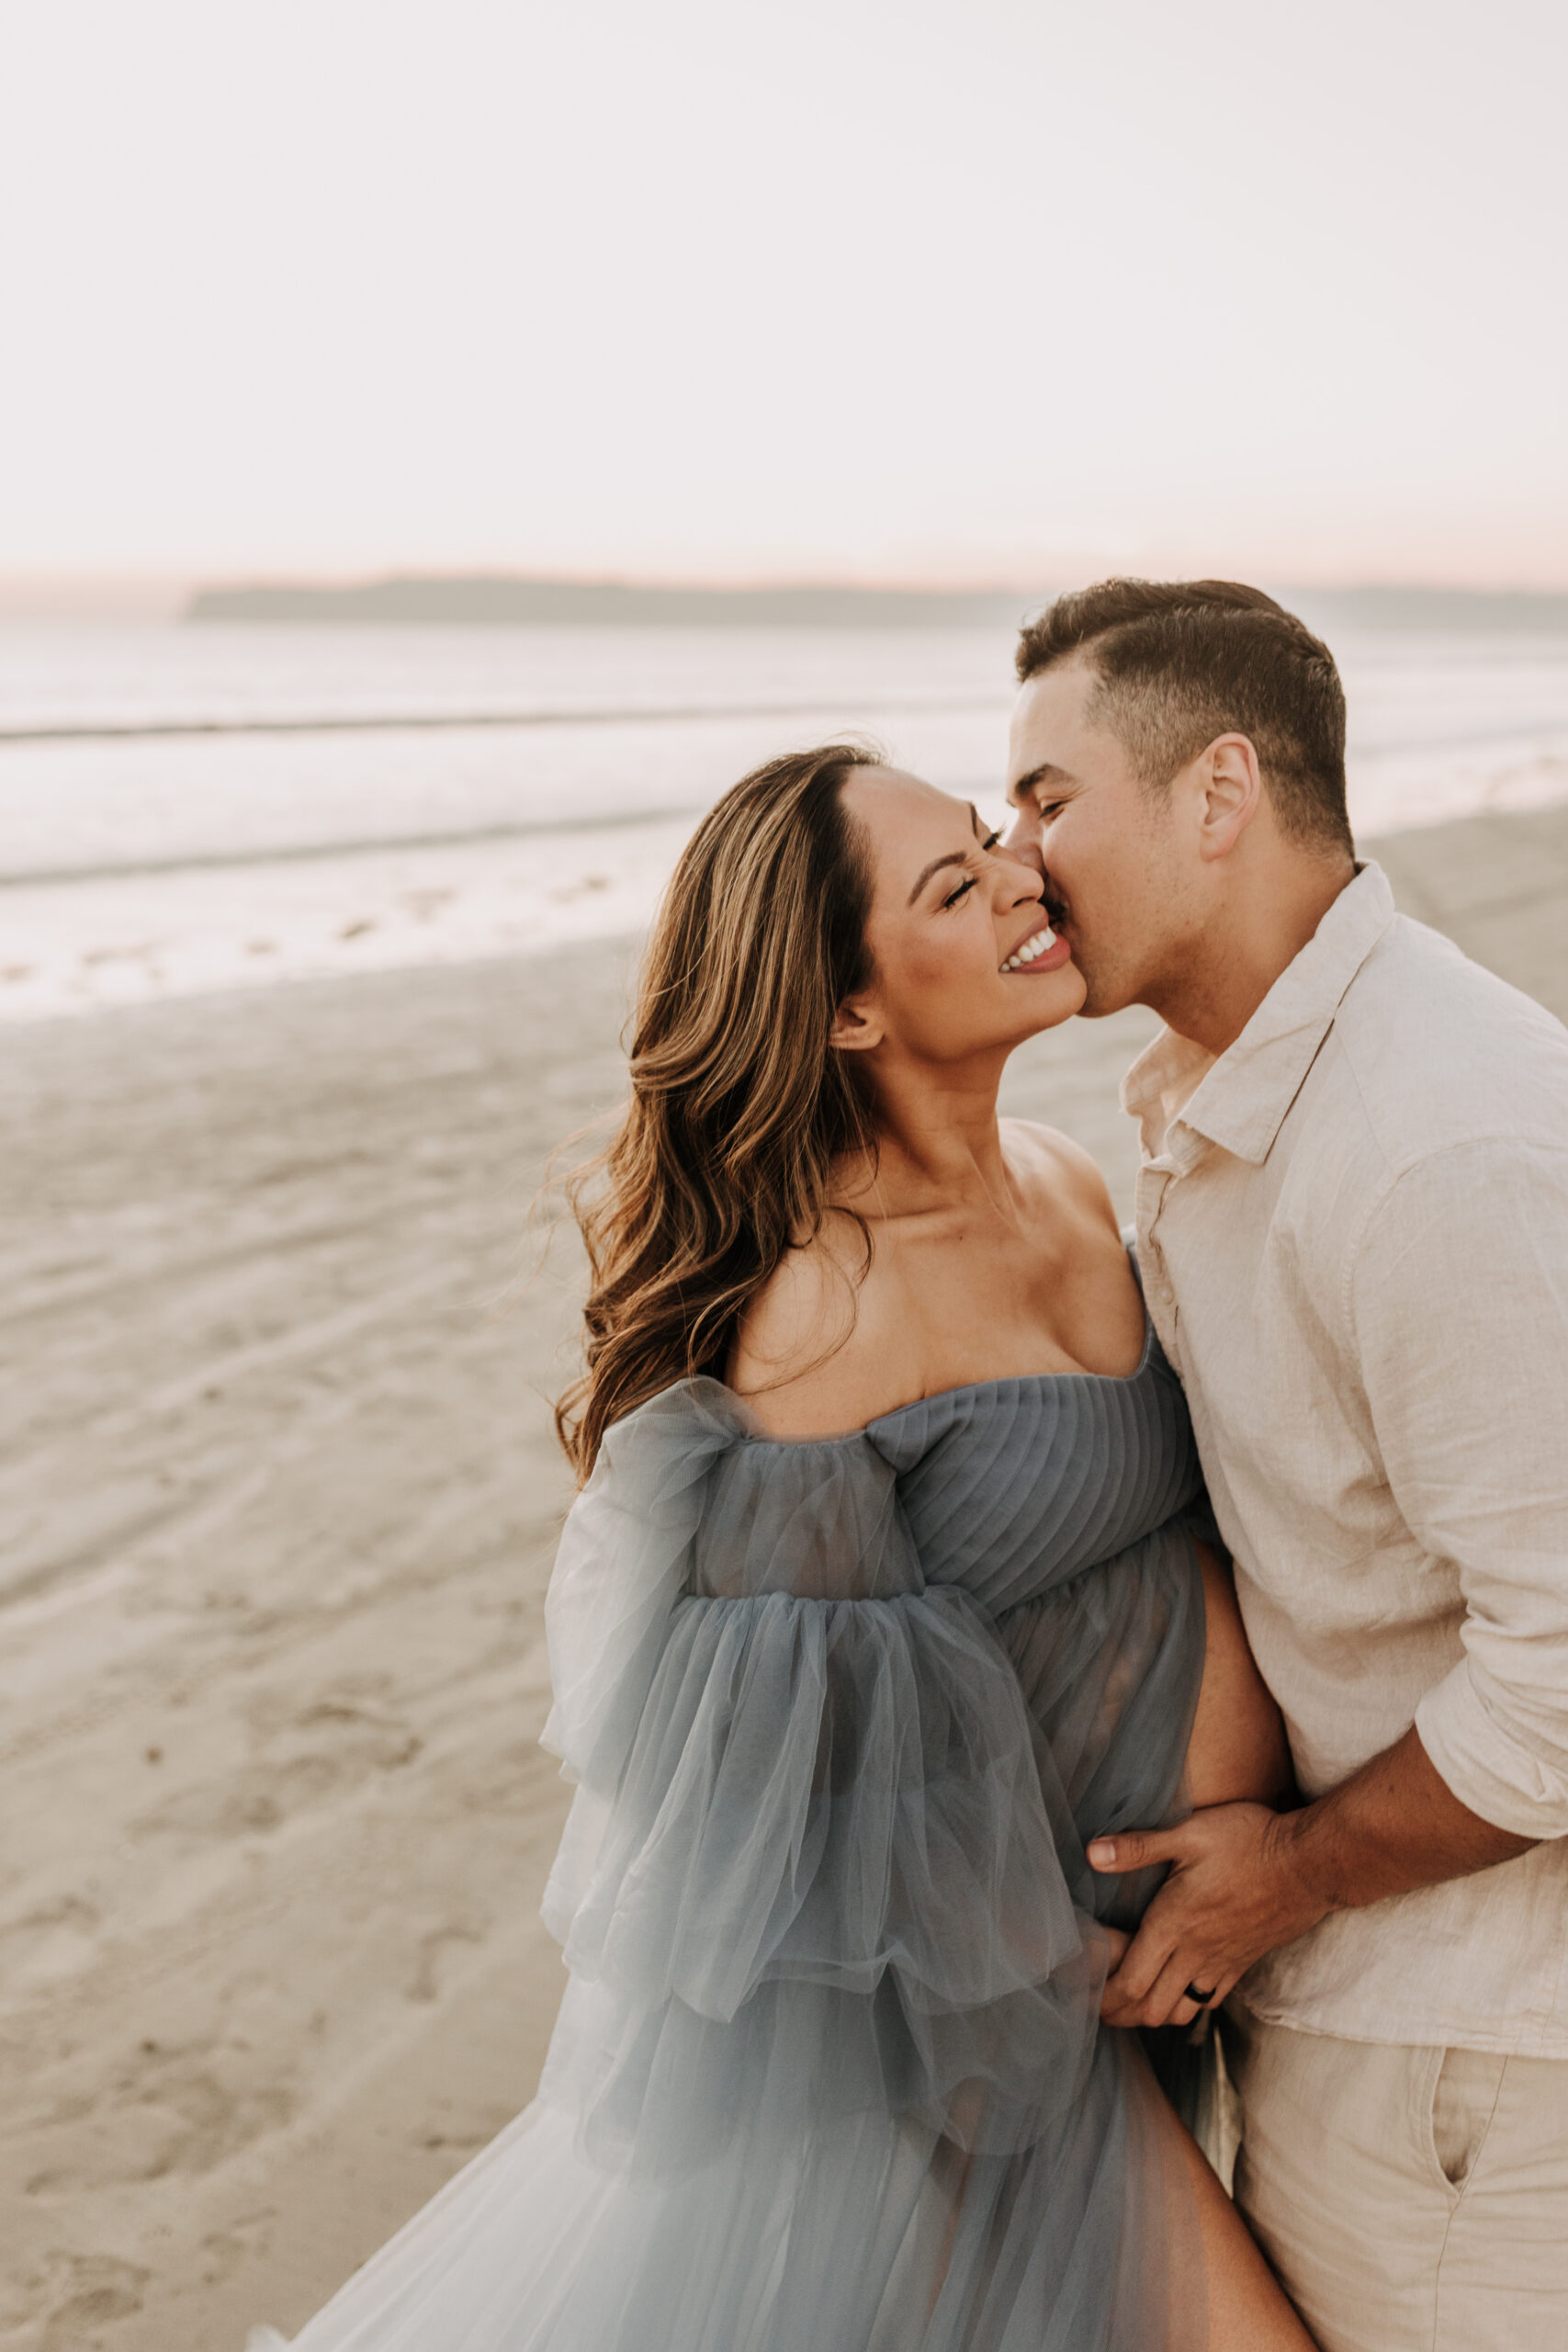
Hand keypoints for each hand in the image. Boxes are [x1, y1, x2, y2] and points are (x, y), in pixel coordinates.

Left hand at [1086, 1801, 1327, 2029]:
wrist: (1311, 1865)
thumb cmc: (1249, 1842)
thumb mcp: (1190, 1833)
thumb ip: (1139, 1847)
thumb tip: (1091, 1853)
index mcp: (1174, 1923)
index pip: (1130, 1982)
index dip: (1103, 1996)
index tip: (1082, 1992)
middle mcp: (1196, 1952)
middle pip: (1150, 2007)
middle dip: (1119, 2012)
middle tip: (1097, 2005)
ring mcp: (1223, 1962)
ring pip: (1179, 2011)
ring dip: (1151, 2014)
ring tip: (1130, 2004)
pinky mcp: (1244, 1962)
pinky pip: (1208, 2000)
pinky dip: (1185, 2006)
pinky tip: (1175, 1992)